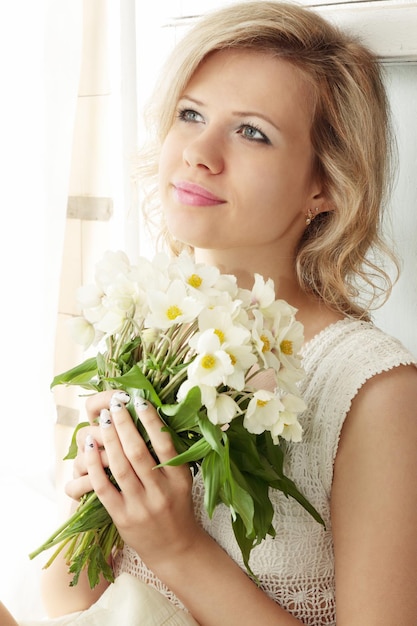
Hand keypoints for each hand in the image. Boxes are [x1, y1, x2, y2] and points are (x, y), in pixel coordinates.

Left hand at [75, 390, 200, 571]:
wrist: (175, 549)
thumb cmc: (178, 507)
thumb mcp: (183, 481)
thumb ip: (171, 455)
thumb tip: (152, 419)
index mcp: (179, 479)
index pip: (165, 444)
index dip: (151, 420)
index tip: (140, 400)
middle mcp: (161, 492)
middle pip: (138, 452)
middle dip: (125, 425)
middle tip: (115, 405)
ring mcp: (140, 506)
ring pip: (120, 467)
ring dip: (109, 440)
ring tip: (102, 420)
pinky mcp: (122, 517)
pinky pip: (104, 488)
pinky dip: (95, 466)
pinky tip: (90, 448)